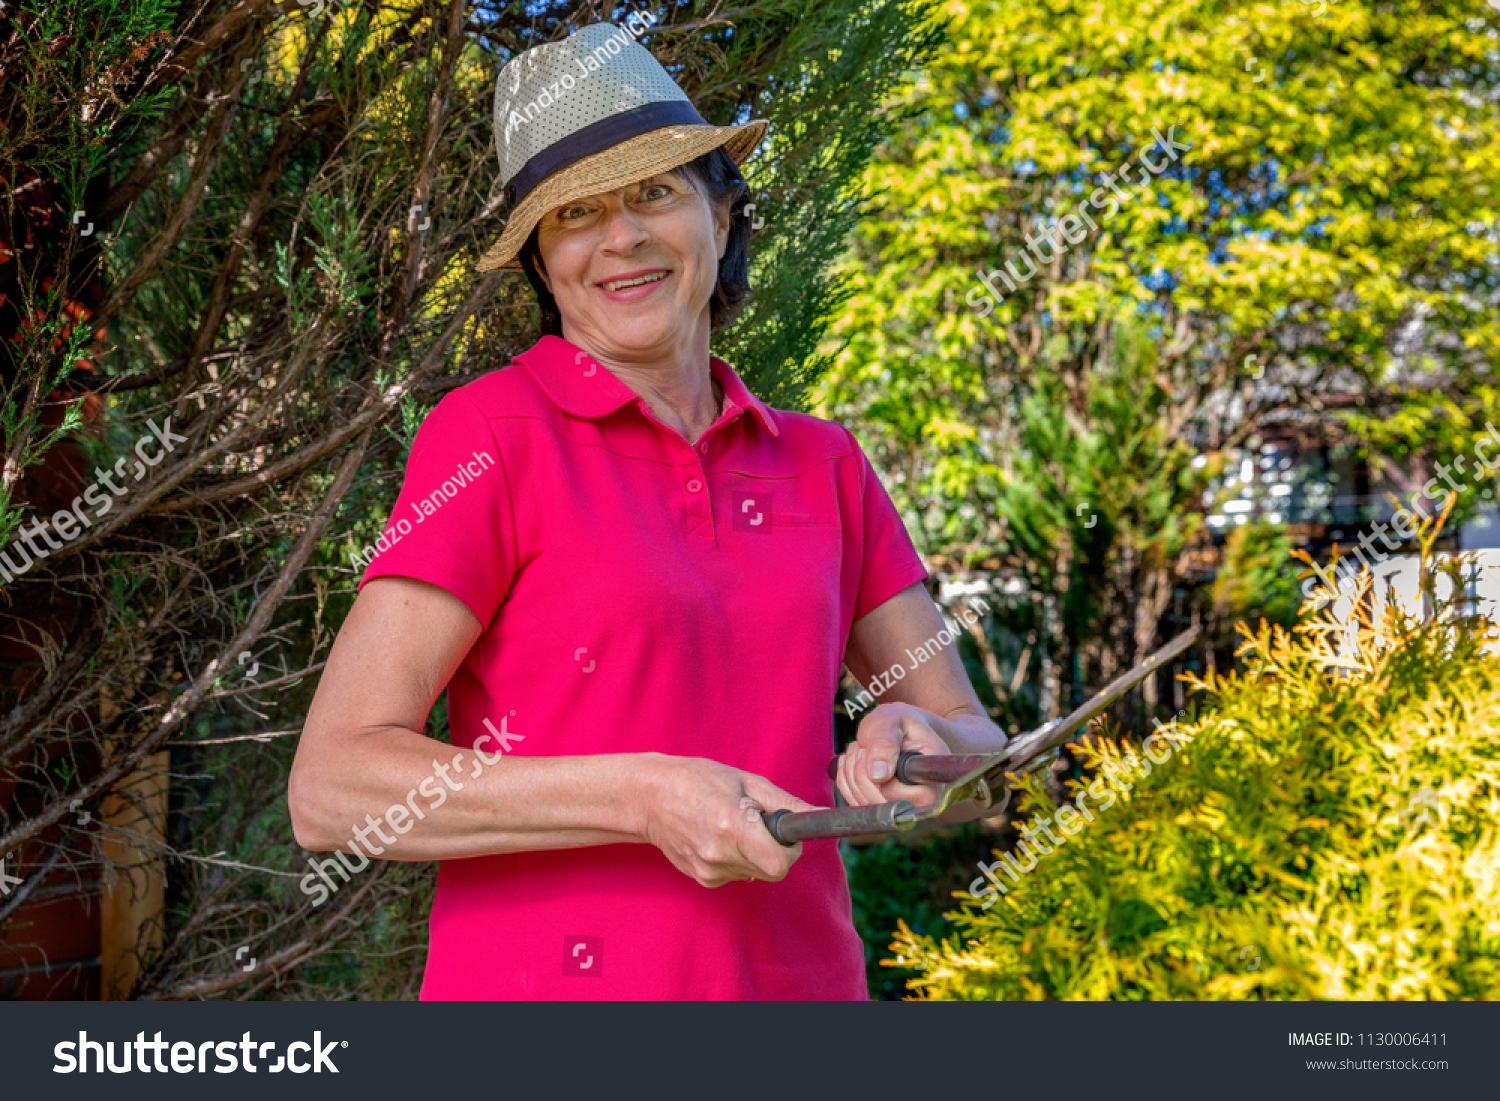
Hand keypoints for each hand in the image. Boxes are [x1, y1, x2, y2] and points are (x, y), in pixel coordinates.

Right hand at [640, 755, 814, 887]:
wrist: (650, 797)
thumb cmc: (698, 780)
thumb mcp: (746, 781)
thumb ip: (785, 803)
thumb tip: (819, 816)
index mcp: (732, 827)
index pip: (779, 864)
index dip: (789, 850)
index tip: (783, 833)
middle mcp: (719, 855)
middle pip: (771, 871)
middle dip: (775, 850)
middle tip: (758, 824)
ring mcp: (708, 871)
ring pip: (754, 873)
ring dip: (754, 854)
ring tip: (732, 825)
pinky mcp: (702, 879)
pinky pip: (736, 875)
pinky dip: (736, 859)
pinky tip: (718, 837)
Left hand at [835, 702, 953, 807]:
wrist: (902, 732)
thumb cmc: (900, 725)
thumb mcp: (893, 721)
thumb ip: (885, 743)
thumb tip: (878, 775)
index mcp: (932, 781)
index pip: (904, 795)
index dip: (882, 778)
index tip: (870, 751)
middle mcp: (920, 803)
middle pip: (878, 800)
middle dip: (861, 768)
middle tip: (864, 745)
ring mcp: (899, 809)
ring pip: (863, 803)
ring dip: (851, 771)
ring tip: (862, 749)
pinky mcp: (880, 810)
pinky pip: (853, 802)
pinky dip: (846, 778)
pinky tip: (855, 761)